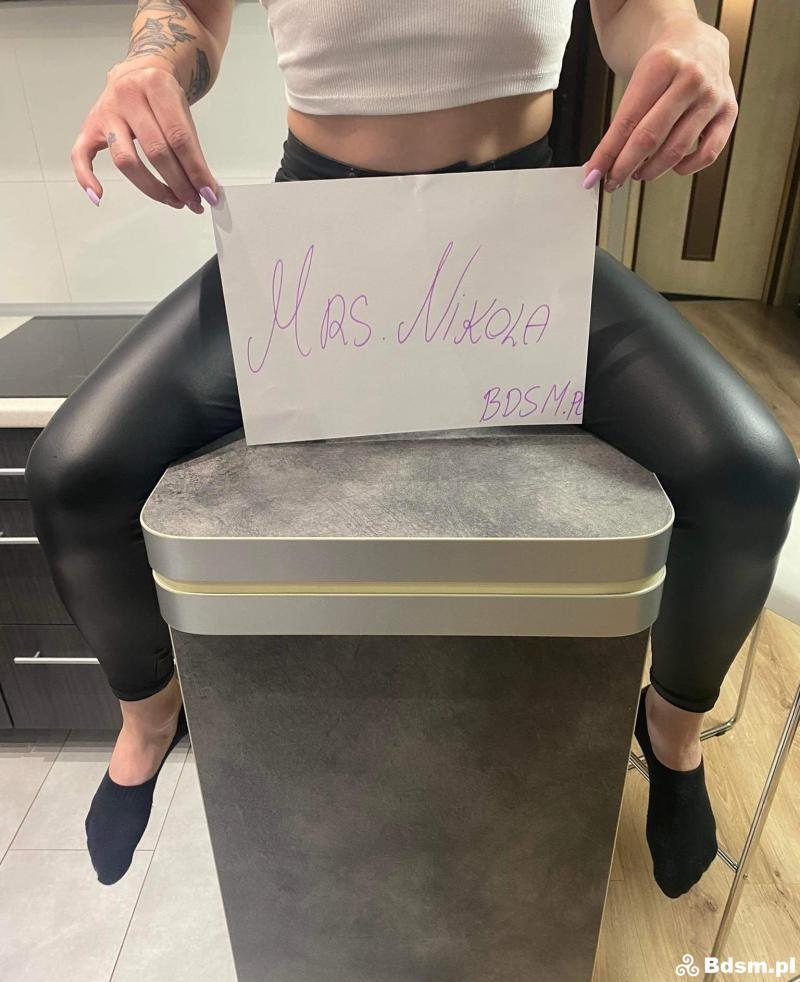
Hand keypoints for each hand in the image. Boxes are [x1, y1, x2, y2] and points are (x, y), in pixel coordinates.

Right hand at [71, 58, 218, 211]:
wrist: (137, 72)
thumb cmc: (162, 97)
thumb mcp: (183, 111)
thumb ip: (192, 148)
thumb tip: (205, 188)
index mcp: (156, 85)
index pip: (179, 138)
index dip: (196, 170)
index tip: (209, 193)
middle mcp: (127, 95)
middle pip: (155, 152)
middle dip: (179, 184)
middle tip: (193, 202)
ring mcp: (106, 111)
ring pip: (125, 160)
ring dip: (153, 189)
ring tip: (173, 201)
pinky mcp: (89, 126)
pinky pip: (80, 154)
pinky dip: (86, 178)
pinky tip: (99, 196)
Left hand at [582, 15, 737, 191]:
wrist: (695, 41)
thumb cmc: (662, 65)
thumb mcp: (636, 82)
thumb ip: (621, 122)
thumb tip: (601, 165)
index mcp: (662, 66)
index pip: (627, 122)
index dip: (608, 154)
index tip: (593, 174)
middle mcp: (691, 78)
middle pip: (650, 138)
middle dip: (625, 166)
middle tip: (613, 180)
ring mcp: (712, 96)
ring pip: (676, 150)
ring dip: (651, 170)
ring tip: (638, 172)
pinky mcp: (729, 111)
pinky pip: (708, 153)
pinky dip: (686, 167)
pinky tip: (673, 166)